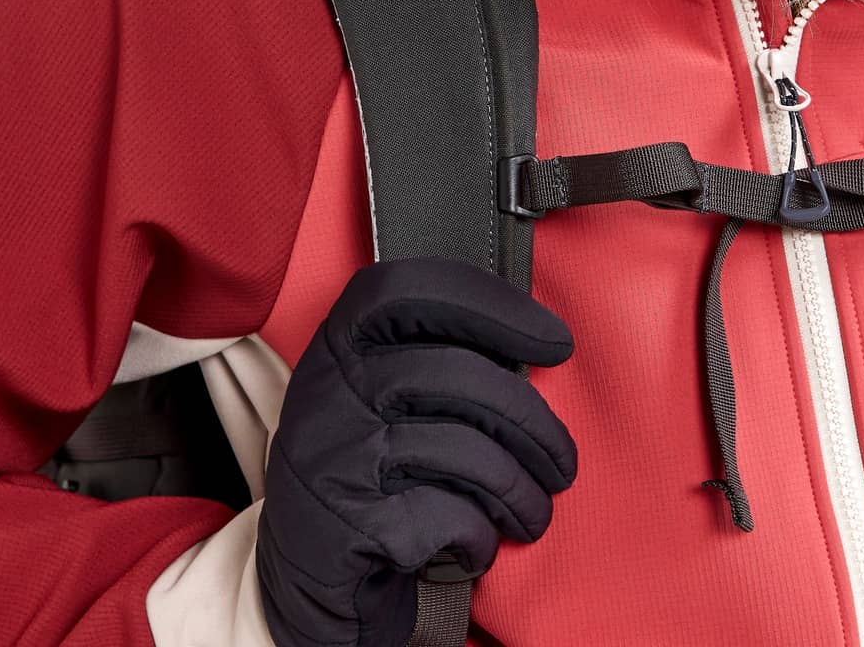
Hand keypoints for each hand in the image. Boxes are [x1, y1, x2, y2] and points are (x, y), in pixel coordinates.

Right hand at [256, 255, 578, 646]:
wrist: (300, 573)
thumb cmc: (366, 467)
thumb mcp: (378, 392)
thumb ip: (435, 356)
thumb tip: (536, 345)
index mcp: (342, 338)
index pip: (418, 289)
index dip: (496, 305)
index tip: (557, 342)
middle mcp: (333, 385)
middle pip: (458, 376)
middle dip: (532, 422)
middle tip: (562, 462)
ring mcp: (337, 452)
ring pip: (463, 451)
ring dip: (520, 491)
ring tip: (534, 511)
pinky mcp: (348, 521)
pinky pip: (447, 516)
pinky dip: (479, 536)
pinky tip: (477, 544)